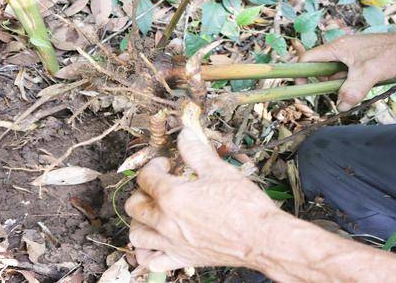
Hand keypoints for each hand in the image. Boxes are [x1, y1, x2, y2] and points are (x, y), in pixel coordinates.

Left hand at [125, 127, 279, 271]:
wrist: (261, 237)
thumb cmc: (245, 207)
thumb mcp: (220, 170)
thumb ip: (196, 151)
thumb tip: (185, 135)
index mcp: (173, 196)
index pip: (146, 177)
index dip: (154, 166)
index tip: (165, 165)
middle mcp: (166, 221)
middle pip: (135, 205)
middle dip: (142, 191)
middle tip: (157, 186)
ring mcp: (172, 242)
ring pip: (137, 234)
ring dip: (140, 221)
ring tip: (152, 213)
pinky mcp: (181, 258)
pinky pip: (151, 261)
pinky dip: (146, 252)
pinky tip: (154, 243)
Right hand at [299, 30, 395, 110]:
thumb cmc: (391, 54)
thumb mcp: (369, 75)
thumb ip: (352, 91)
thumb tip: (341, 107)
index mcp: (337, 47)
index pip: (307, 58)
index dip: (301, 73)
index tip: (303, 88)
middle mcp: (341, 48)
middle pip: (320, 68)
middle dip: (324, 83)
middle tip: (337, 92)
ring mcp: (351, 54)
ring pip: (335, 72)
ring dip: (340, 84)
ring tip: (355, 89)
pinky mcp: (360, 59)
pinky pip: (347, 73)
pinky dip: (350, 82)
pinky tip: (363, 85)